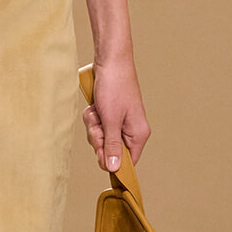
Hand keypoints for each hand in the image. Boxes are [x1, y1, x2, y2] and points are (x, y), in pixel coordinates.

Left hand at [82, 57, 149, 171]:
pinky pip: (97, 125)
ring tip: (97, 110)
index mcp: (138, 135)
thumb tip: (114, 169)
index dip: (110, 160)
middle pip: (109, 151)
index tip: (100, 148)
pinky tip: (95, 106)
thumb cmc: (114, 88)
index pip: (126, 163)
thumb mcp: (111, 120)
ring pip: (100, 138)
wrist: (110, 61)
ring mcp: (119, 123)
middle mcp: (130, 131)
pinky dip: (93, 117)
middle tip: (99, 121)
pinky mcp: (109, 115)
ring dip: (93, 125)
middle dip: (98, 137)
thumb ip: (111, 146)